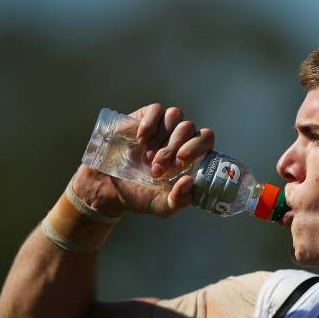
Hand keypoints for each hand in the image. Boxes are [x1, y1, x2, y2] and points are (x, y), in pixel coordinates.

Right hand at [71, 103, 214, 217]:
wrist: (112, 188)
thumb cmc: (143, 196)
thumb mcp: (162, 207)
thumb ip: (179, 200)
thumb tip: (189, 181)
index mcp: (192, 156)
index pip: (206, 139)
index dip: (196, 147)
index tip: (179, 163)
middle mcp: (181, 138)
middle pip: (189, 128)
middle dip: (172, 148)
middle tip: (157, 168)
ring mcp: (165, 126)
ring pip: (175, 115)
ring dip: (161, 139)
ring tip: (147, 158)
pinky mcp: (147, 117)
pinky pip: (156, 110)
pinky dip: (149, 125)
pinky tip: (140, 142)